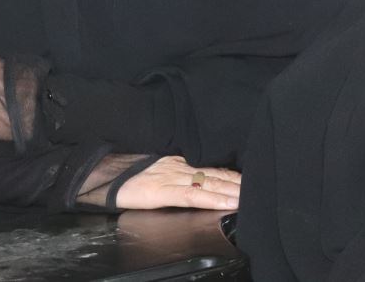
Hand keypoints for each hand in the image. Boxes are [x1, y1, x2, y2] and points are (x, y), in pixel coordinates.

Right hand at [115, 156, 240, 210]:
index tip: (251, 176)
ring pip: (211, 184)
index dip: (233, 173)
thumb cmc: (128, 174)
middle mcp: (180, 167)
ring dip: (233, 191)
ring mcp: (173, 178)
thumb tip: (196, 179)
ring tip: (251, 196)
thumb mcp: (157, 168)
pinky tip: (227, 204)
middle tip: (261, 186)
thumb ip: (177, 172)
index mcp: (179, 161)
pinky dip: (213, 200)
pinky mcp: (164, 192)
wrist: (103, 174)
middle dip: (239, 182)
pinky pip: (194, 196)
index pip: (212, 166)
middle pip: (217, 174)